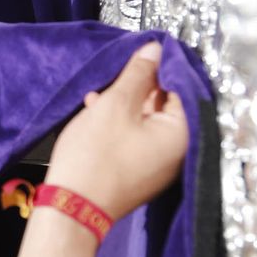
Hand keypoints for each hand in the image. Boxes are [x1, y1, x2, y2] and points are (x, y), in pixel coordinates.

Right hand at [45, 43, 186, 221]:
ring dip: (128, 103)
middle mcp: (181, 151)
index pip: (184, 85)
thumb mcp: (116, 103)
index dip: (163, 64)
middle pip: (168, 103)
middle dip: (142, 84)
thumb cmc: (95, 155)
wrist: (71, 207)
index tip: (144, 49)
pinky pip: (140, 138)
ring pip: (150, 120)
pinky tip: (97, 111)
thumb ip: (138, 73)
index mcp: (184, 133)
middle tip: (119, 70)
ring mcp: (162, 165)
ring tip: (100, 93)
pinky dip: (122, 123)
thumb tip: (155, 49)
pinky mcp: (142, 172)